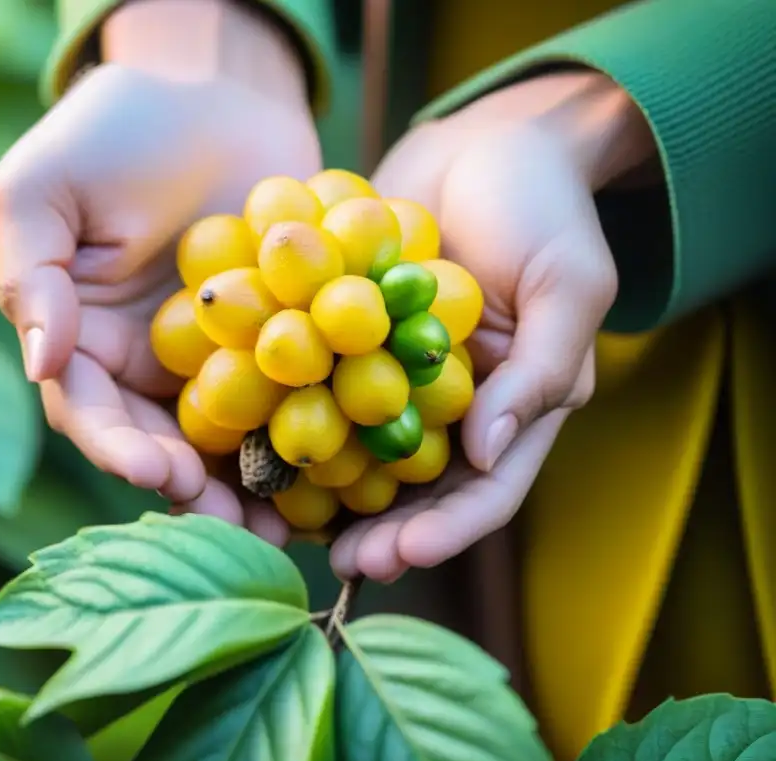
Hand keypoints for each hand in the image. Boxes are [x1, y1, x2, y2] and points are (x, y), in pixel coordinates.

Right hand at [0, 0, 320, 522]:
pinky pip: (289, 387)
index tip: (156, 474)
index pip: (90, 412)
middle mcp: (145, 362)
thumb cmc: (111, 129)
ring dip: (256, 481)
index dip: (118, 449)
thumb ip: (33, 275)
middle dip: (196, 489)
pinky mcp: (277, 333)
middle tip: (238, 525)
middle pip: (162, 442)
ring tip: (291, 525)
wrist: (209, 89)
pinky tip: (341, 463)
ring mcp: (215, 353)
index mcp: (82, 341)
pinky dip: (309, 425)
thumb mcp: (43, 188)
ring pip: (229, 433)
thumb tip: (43, 364)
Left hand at [248, 71, 656, 577]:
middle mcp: (454, 405)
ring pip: (362, 449)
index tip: (396, 555)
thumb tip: (487, 452)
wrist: (485, 141)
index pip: (486, 491)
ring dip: (329, 490)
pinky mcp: (354, 338)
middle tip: (335, 561)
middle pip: (416, 489)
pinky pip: (324, 384)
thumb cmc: (543, 207)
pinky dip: (295, 413)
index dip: (445, 531)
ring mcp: (399, 374)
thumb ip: (537, 371)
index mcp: (514, 407)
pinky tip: (253, 441)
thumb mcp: (566, 285)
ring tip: (287, 523)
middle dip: (379, 530)